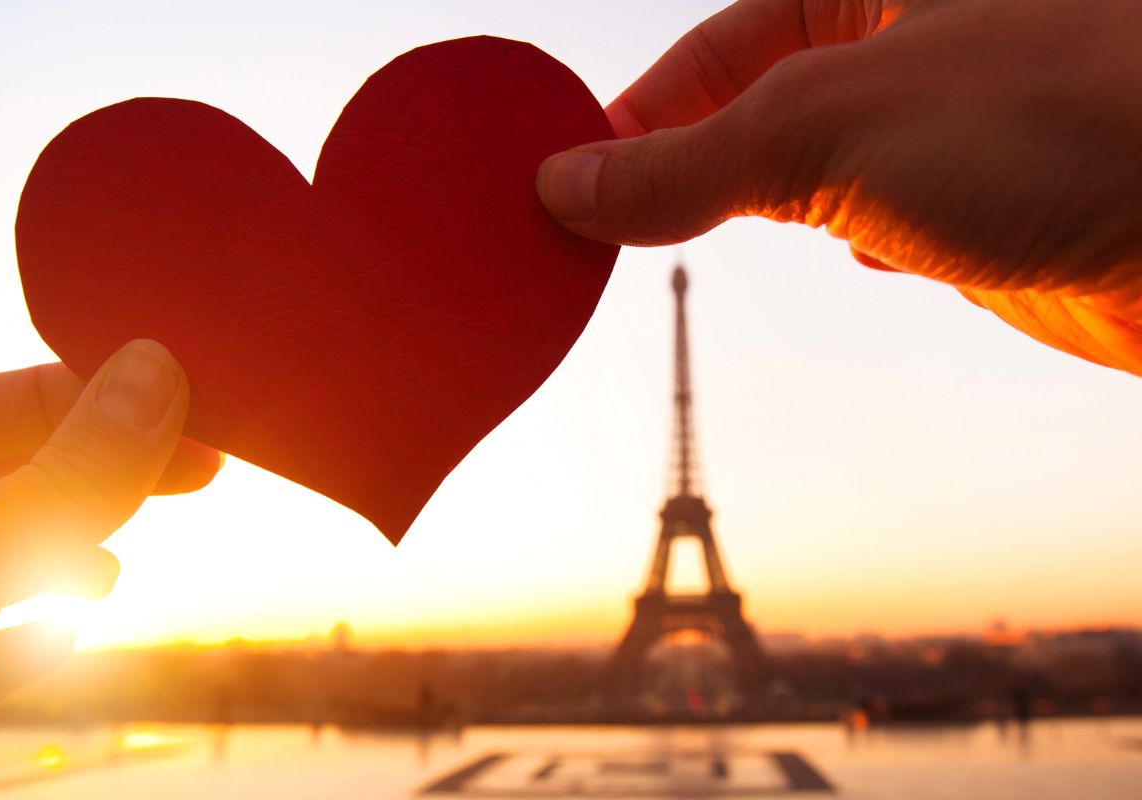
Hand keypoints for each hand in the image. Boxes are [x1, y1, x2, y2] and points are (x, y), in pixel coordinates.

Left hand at [0, 340, 219, 755]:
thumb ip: (62, 475)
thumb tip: (151, 373)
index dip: (102, 397)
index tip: (192, 404)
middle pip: (0, 478)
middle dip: (97, 475)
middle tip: (195, 471)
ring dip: (60, 551)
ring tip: (112, 562)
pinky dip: (20, 639)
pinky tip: (62, 640)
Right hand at [537, 0, 1141, 374]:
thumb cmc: (1052, 125)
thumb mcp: (827, 128)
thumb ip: (688, 160)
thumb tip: (570, 186)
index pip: (716, 45)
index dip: (633, 111)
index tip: (564, 180)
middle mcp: (907, 48)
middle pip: (751, 107)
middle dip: (677, 164)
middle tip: (598, 228)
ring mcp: (944, 133)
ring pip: (808, 173)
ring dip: (744, 210)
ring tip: (669, 249)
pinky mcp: (979, 211)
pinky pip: (872, 220)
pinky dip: (833, 239)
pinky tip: (837, 249)